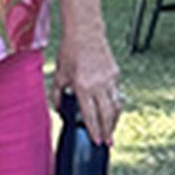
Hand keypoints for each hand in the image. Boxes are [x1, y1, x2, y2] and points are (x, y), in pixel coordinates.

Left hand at [52, 29, 122, 145]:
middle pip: (107, 114)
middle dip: (108, 131)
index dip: (94, 130)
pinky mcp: (116, 73)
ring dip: (114, 121)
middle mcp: (98, 84)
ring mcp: (110, 79)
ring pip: (116, 106)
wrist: (85, 32)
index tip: (97, 142)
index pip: (90, 114)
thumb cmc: (69, 52)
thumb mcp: (59, 74)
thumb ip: (57, 95)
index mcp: (83, 86)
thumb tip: (59, 110)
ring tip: (111, 131)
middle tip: (107, 143)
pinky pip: (117, 94)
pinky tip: (112, 112)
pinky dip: (115, 105)